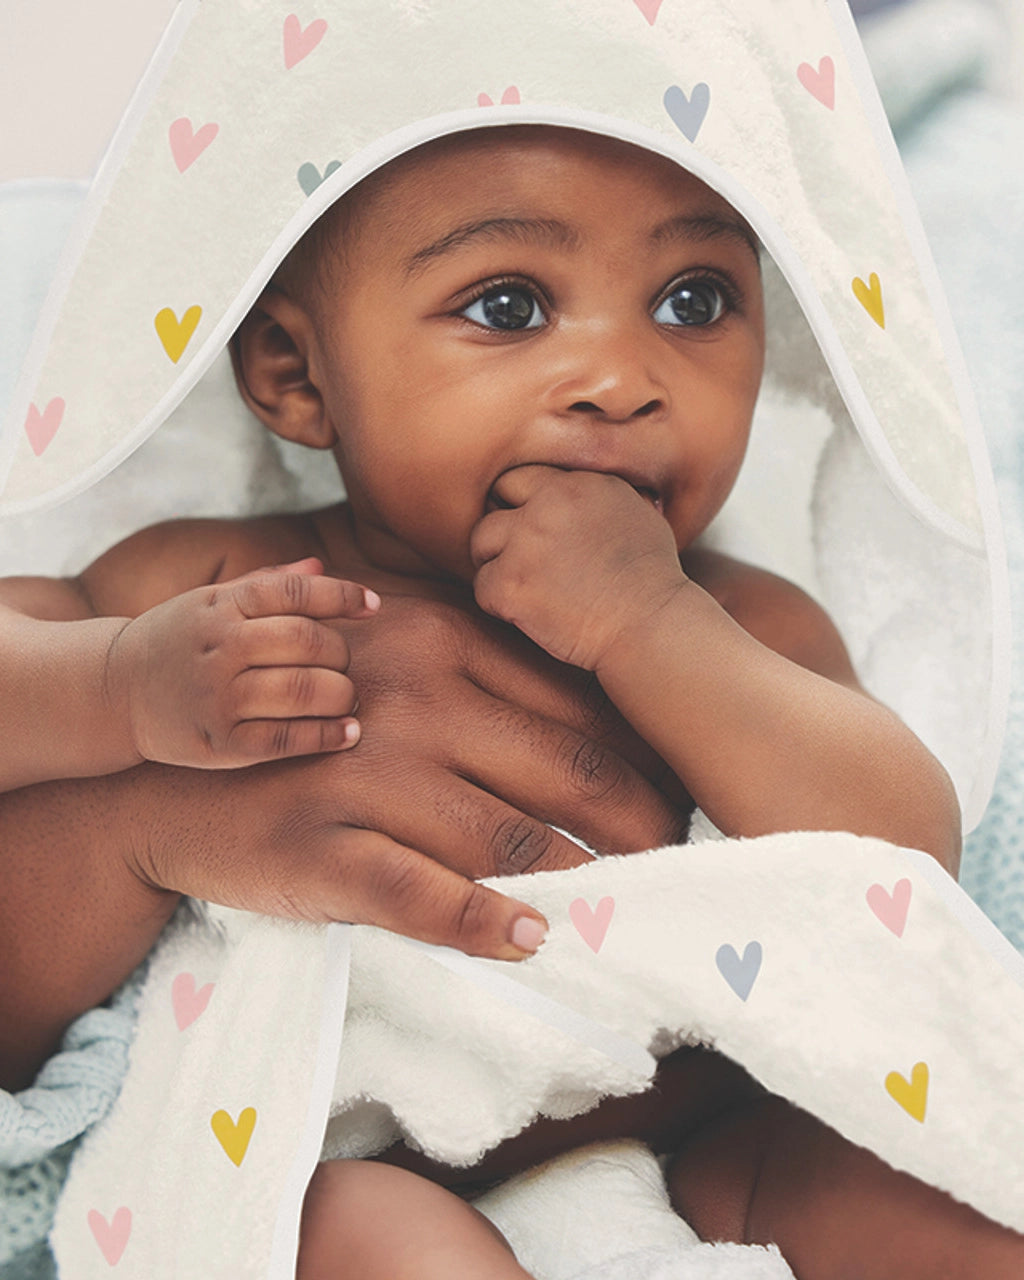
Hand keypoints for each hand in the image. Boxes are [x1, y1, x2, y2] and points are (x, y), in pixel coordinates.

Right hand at [0, 589, 690, 1086]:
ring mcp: (366, 774)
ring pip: (508, 835)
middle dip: (639, 821)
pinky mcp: (323, 847)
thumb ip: (479, 667)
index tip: (677, 795)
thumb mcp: (391, 652)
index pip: (573, 704)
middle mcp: (413, 699)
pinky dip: (479, 922)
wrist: (177, 767)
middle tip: (680, 857)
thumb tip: (594, 713)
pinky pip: (416, 892)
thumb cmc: (311, 713)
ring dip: (585, 880)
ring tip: (632, 909)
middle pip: (566, 769)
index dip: (641, 756)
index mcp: (441, 641)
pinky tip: (529, 940)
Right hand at [109, 558, 377, 767]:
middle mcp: (221, 648)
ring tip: (347, 697)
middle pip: (309, 642)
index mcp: (223, 605)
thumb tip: (322, 566)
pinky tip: (348, 733)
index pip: (297, 592)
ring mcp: (219, 697)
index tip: (371, 607)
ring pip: (303, 690)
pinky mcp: (220, 743)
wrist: (114, 690)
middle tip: (344, 664)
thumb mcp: (212, 600)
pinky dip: (327, 736)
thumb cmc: (179, 639)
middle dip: (342, 653)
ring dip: (342, 695)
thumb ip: (267, 583)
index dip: (343, 596)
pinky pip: (287, 739)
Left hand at [471, 467, 685, 669]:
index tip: (535, 530)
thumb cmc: (652, 579)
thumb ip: (600, 492)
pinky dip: (498, 603)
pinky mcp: (511, 583)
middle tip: (522, 558)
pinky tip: (528, 613)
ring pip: (480, 541)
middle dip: (503, 527)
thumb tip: (583, 487)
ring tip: (526, 587)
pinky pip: (482, 587)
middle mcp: (549, 502)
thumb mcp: (638, 512)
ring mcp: (526, 542)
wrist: (650, 627)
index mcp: (579, 482)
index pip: (523, 476)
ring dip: (496, 563)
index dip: (523, 503)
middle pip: (494, 499)